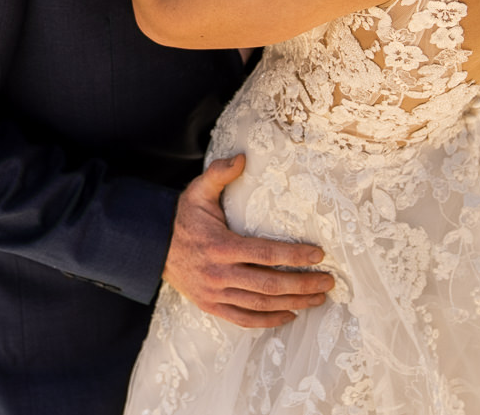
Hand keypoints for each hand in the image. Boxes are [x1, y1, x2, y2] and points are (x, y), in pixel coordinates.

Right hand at [162, 155, 335, 327]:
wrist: (151, 246)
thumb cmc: (181, 217)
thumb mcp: (197, 191)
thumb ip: (219, 173)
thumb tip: (243, 157)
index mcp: (220, 245)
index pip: (266, 253)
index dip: (294, 255)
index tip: (318, 255)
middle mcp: (219, 274)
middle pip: (269, 283)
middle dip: (303, 283)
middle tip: (328, 280)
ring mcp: (215, 294)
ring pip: (261, 303)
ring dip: (294, 302)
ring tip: (318, 297)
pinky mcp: (211, 306)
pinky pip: (244, 319)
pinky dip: (269, 320)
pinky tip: (290, 314)